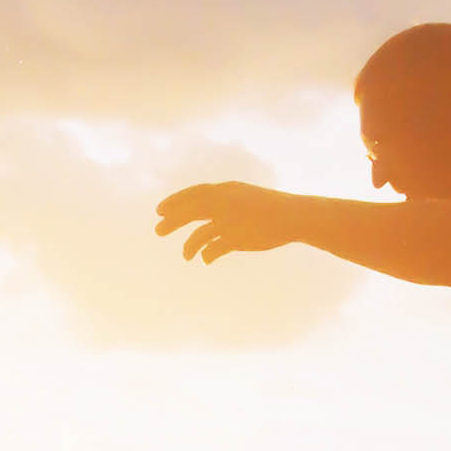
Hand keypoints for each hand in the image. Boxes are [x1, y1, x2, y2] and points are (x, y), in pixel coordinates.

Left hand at [159, 181, 292, 263]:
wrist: (293, 215)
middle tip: (157, 231)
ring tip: (186, 256)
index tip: (159, 211)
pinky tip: (205, 260)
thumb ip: (223, 203)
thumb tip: (207, 215)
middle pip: (188, 212)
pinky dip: (206, 255)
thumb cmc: (269, 206)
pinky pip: (212, 250)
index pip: (193, 194)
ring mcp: (228, 221)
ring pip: (197, 236)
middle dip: (171, 222)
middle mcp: (223, 203)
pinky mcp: (235, 239)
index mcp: (226, 189)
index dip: (174, 202)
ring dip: (188, 247)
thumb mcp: (244, 197)